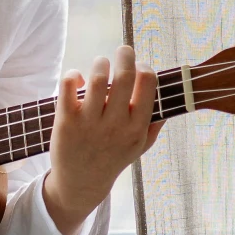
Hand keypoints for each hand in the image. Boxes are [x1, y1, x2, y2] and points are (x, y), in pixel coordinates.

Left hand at [42, 45, 161, 234]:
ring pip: (98, 77)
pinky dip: (73, 75)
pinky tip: (78, 80)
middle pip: (125, 75)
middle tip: (123, 51)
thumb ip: (154, 125)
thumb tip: (168, 102)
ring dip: (101, 63)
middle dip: (125, 55)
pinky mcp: (66, 121)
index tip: (139, 68)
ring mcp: (90, 123)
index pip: (148, 84)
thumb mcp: (139, 148)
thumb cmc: (112, 160)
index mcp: (136, 127)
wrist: (80, 183)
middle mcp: (115, 124)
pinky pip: (69, 86)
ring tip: (101, 65)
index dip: (144, 68)